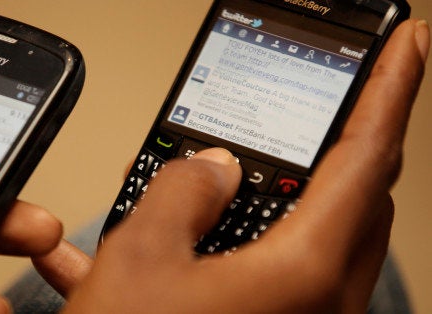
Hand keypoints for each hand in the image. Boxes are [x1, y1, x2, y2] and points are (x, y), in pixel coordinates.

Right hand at [33, 19, 429, 312]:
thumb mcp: (141, 258)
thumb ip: (181, 193)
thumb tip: (207, 167)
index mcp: (304, 271)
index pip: (369, 154)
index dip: (391, 89)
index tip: (408, 43)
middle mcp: (316, 301)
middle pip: (352, 195)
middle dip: (338, 142)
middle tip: (324, 104)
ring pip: (307, 232)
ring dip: (273, 194)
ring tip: (225, 171)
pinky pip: (267, 268)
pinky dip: (230, 240)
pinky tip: (165, 234)